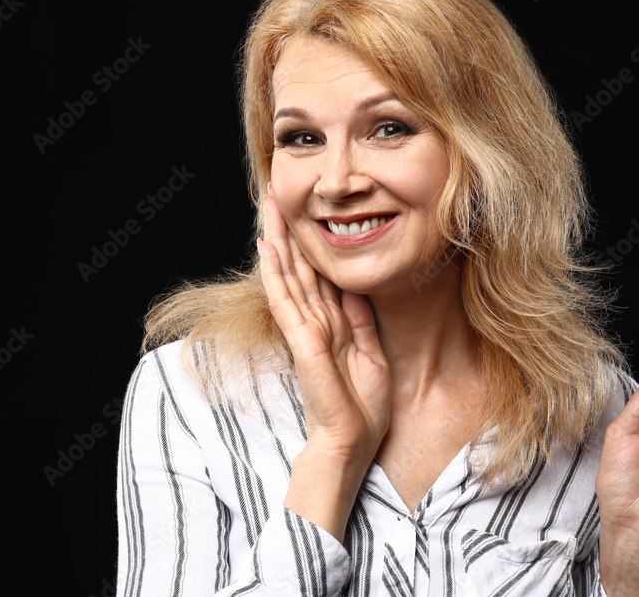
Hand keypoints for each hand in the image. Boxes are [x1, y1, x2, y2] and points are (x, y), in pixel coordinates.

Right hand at [257, 191, 390, 469]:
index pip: (318, 276)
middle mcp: (315, 322)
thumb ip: (360, 321)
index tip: (307, 213)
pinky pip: (286, 300)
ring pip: (288, 276)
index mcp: (333, 325)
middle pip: (299, 268)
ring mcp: (305, 330)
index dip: (311, 244)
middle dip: (289, 231)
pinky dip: (275, 273)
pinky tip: (267, 248)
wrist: (352, 444)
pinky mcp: (302, 341)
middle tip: (277, 194)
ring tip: (269, 206)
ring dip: (278, 240)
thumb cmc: (361, 409)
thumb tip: (354, 288)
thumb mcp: (371, 354)